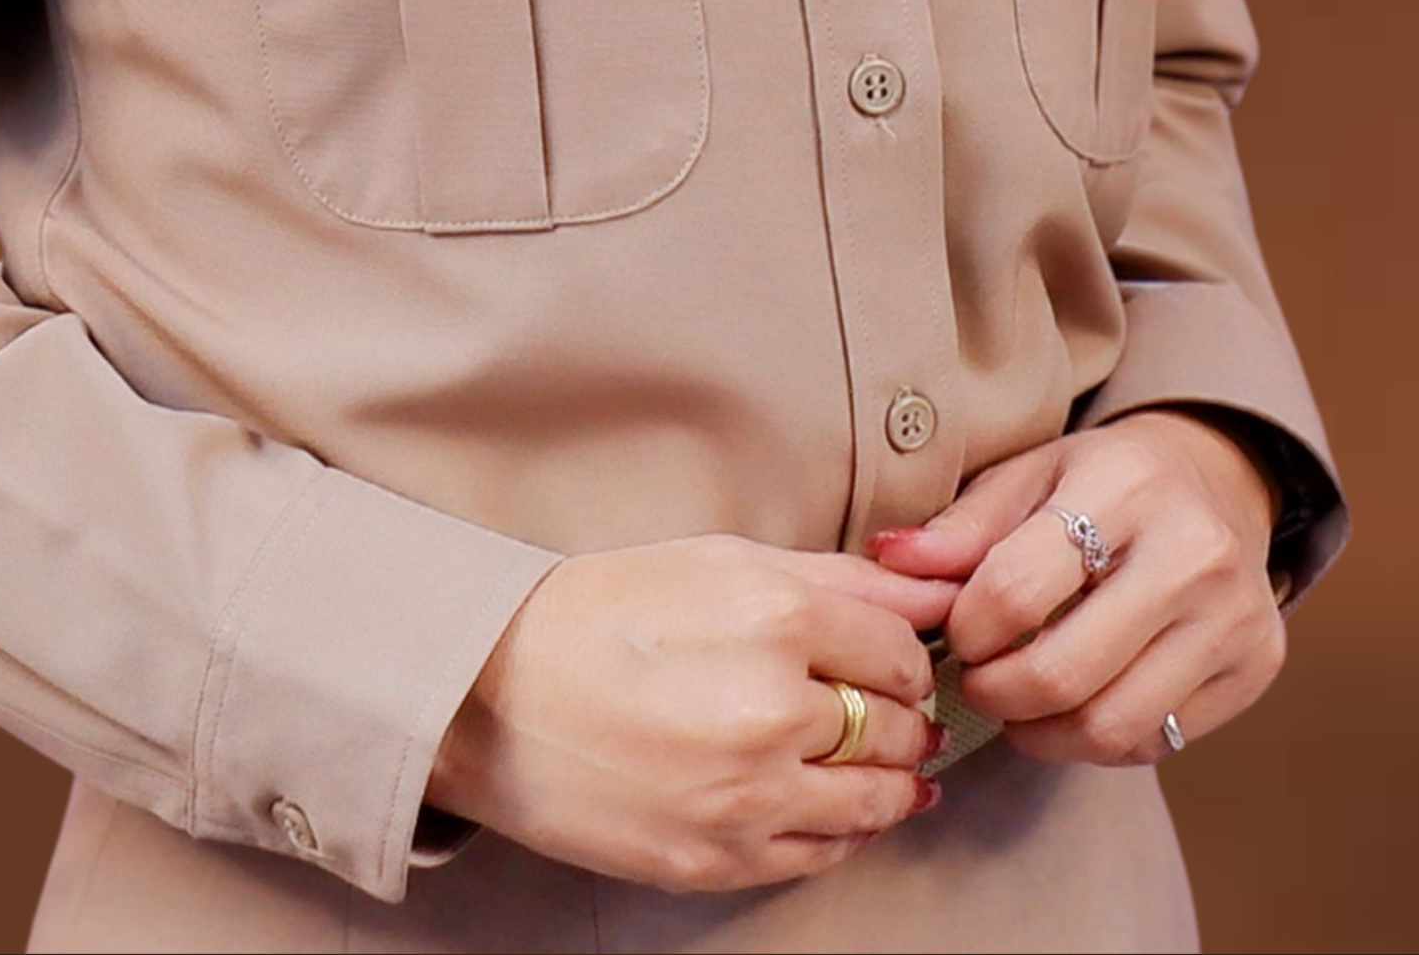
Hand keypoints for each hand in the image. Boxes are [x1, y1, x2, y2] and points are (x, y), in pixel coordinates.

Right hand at [427, 534, 955, 892]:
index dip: (908, 657)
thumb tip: (925, 596)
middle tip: (892, 710)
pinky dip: (845, 831)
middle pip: (899, 728)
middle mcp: (771, 709)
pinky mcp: (719, 858)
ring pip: (875, 801)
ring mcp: (748, 794)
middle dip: (905, 719)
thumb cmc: (597, 614)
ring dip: (892, 781)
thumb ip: (835, 578)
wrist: (493, 694)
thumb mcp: (717, 560)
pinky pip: (823, 853)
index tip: (897, 662)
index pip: (901, 652)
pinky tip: (833, 805)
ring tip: (881, 762)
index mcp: (773, 618)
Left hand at [867, 410, 1282, 766]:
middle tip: (976, 681)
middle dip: (995, 693)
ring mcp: (1234, 616)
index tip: (956, 630)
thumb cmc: (1103, 482)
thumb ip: (961, 527)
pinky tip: (1078, 704)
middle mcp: (1193, 551)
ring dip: (1042, 733)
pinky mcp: (1256, 667)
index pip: (1015, 589)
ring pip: (1111, 726)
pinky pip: (1156, 741)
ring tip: (1018, 703)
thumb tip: (888, 563)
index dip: (966, 629)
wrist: (1216, 484)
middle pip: (1062, 673)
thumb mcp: (1031, 476)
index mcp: (1126, 484)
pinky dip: (1098, 740)